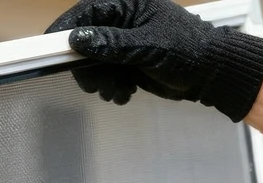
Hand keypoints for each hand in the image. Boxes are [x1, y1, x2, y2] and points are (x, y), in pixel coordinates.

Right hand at [45, 0, 262, 120]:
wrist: (212, 74)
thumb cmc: (189, 51)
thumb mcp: (148, 47)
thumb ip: (112, 44)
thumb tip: (79, 39)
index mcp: (128, 5)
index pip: (86, 13)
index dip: (65, 31)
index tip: (50, 50)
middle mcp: (123, 21)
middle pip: (85, 42)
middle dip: (88, 67)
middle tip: (95, 85)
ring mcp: (125, 43)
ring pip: (94, 63)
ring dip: (102, 82)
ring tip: (118, 91)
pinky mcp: (129, 63)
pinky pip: (107, 76)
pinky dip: (112, 88)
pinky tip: (125, 93)